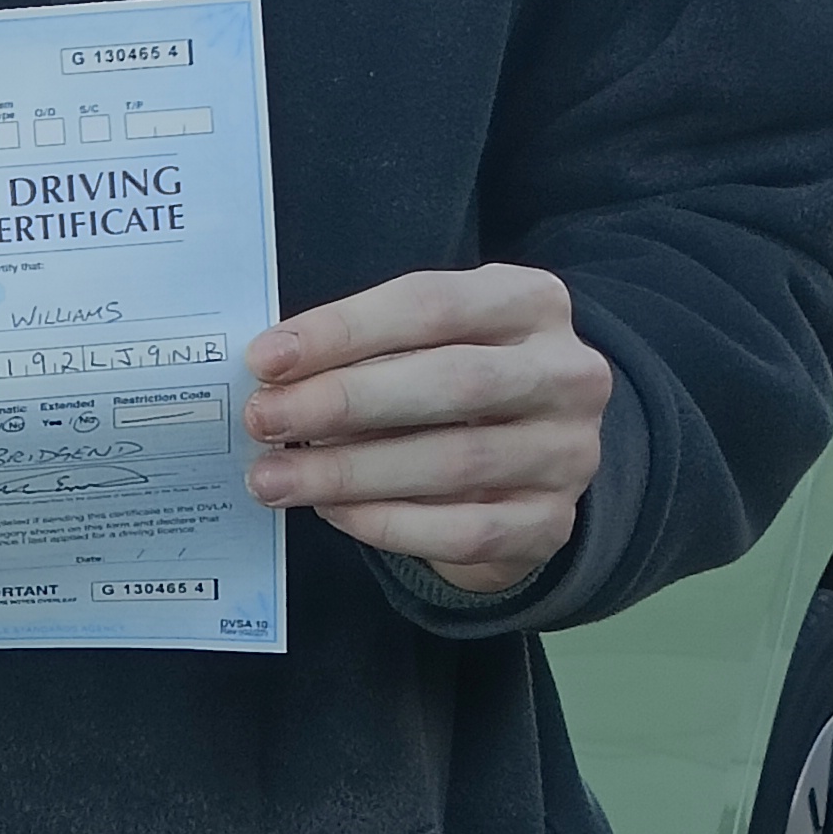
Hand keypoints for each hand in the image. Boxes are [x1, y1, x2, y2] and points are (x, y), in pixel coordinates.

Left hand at [244, 266, 612, 596]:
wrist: (529, 463)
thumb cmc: (452, 387)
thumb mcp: (425, 343)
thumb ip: (367, 351)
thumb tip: (275, 379)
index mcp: (531, 302)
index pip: (432, 304)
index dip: (344, 330)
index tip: (266, 359)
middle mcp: (567, 373)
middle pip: (451, 381)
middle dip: (344, 401)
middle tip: (264, 419)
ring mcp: (568, 452)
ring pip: (455, 463)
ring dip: (349, 472)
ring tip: (275, 478)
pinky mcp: (551, 522)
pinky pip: (465, 531)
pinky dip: (389, 524)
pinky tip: (333, 513)